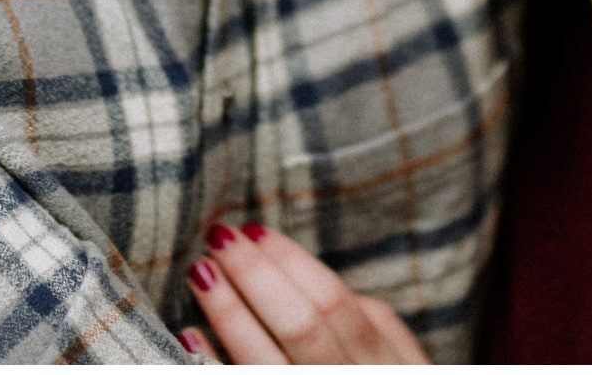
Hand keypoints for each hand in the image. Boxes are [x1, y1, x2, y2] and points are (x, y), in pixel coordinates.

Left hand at [183, 223, 428, 363]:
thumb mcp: (402, 365)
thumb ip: (373, 325)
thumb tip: (313, 282)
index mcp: (384, 365)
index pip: (335, 302)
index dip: (292, 264)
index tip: (254, 231)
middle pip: (301, 325)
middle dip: (256, 276)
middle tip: (219, 238)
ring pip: (266, 363)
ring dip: (229, 313)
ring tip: (199, 273)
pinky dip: (215, 364)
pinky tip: (189, 336)